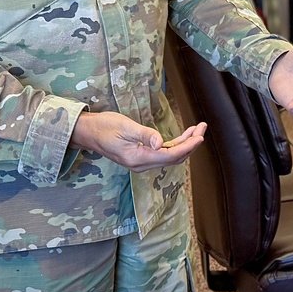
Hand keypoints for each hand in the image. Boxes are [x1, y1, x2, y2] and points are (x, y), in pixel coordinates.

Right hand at [70, 110, 206, 172]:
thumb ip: (145, 135)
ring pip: (170, 155)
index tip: (200, 137)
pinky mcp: (141, 155)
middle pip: (173, 158)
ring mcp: (142, 161)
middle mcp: (142, 164)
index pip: (170, 156)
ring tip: (198, 129)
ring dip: (185, 143)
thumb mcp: (126, 128)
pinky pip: (163, 153)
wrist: (90, 132)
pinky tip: (184, 135)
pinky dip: (176, 144)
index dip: (187, 147)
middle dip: (190, 144)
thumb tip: (161, 144)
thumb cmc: (105, 127)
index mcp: (138, 159)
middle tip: (202, 128)